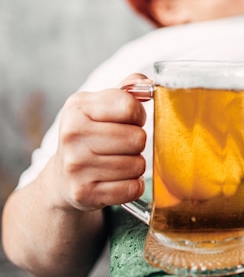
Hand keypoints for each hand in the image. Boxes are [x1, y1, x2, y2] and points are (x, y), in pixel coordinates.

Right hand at [52, 74, 148, 211]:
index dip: (138, 115)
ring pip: (138, 165)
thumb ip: (128, 89)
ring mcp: (75, 166)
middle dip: (137, 142)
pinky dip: (132, 186)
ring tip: (118, 162)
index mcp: (77, 107)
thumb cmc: (91, 135)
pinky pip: (132, 189)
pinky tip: (118, 180)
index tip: (130, 120)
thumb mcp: (101, 106)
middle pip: (138, 138)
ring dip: (135, 165)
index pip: (130, 107)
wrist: (63, 178)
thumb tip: (148, 83)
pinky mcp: (84, 193)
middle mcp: (71, 135)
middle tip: (123, 145)